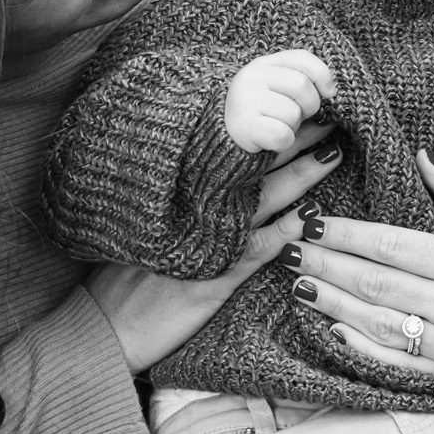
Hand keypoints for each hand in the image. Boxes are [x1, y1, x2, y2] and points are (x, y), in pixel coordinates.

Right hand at [88, 123, 339, 370]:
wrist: (103, 326)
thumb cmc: (123, 278)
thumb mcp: (147, 229)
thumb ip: (177, 201)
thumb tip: (210, 177)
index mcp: (181, 194)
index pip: (230, 155)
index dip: (263, 131)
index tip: (290, 107)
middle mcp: (196, 209)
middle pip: (253, 167)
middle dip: (291, 141)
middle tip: (325, 116)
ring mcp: (209, 241)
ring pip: (264, 199)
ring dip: (300, 176)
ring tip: (330, 154)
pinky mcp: (216, 277)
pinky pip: (258, 249)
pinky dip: (285, 231)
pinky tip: (309, 216)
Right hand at [223, 49, 334, 153]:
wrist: (220, 141)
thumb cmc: (260, 119)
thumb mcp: (282, 100)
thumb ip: (307, 96)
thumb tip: (332, 104)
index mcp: (263, 64)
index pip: (302, 58)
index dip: (322, 75)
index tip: (328, 93)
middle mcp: (250, 76)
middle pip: (302, 86)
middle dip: (308, 107)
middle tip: (293, 117)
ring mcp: (244, 98)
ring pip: (293, 113)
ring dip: (292, 128)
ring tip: (274, 127)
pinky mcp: (241, 124)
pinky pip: (282, 135)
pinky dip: (282, 144)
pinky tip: (267, 141)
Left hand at [278, 151, 433, 396]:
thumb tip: (420, 159)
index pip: (393, 246)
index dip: (347, 234)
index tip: (313, 222)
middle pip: (376, 283)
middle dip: (326, 264)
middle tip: (288, 248)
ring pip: (378, 322)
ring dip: (332, 302)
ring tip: (298, 282)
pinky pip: (395, 360)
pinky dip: (360, 344)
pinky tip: (332, 326)